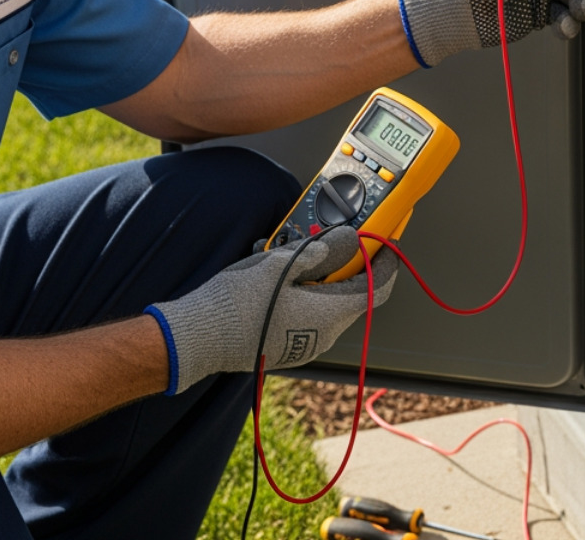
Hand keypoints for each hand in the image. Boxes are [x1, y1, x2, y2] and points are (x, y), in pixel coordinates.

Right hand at [145, 226, 395, 393]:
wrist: (196, 339)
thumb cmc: (235, 304)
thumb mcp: (279, 265)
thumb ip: (318, 252)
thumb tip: (347, 241)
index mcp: (329, 317)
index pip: (377, 290)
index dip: (388, 264)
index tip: (388, 243)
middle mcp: (323, 336)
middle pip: (354, 296)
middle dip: (351, 265)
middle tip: (340, 238)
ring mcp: (305, 344)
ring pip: (330, 305)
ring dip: (327, 278)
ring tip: (304, 252)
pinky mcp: (287, 346)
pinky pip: (310, 316)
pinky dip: (309, 293)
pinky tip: (287, 275)